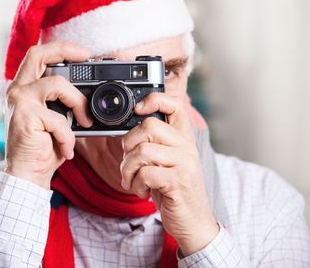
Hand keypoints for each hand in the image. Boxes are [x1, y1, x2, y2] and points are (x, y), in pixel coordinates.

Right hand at [4, 42, 92, 188]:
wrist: (28, 174)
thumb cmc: (43, 148)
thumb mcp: (56, 118)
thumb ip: (64, 101)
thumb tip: (90, 92)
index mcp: (24, 88)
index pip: (37, 55)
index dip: (61, 48)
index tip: (84, 54)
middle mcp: (18, 90)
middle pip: (37, 54)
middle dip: (66, 51)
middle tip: (87, 58)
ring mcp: (20, 102)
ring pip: (58, 84)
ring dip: (78, 103)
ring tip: (84, 122)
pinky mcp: (26, 117)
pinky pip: (59, 120)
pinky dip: (68, 136)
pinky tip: (65, 149)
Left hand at [120, 93, 218, 255]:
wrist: (193, 222)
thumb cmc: (174, 190)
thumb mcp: (165, 162)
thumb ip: (153, 144)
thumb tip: (128, 130)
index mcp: (183, 138)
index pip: (174, 104)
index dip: (153, 100)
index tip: (137, 109)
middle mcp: (186, 147)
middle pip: (148, 126)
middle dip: (128, 145)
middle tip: (129, 163)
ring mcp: (184, 164)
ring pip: (142, 151)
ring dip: (128, 170)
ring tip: (133, 181)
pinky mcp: (178, 182)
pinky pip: (145, 174)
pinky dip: (136, 185)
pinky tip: (143, 192)